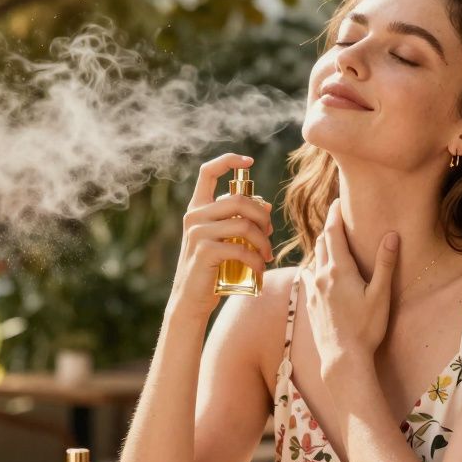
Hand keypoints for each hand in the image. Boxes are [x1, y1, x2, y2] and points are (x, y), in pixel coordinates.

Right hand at [167, 153, 274, 321]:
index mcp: (197, 208)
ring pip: (244, 224)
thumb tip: (266, 205)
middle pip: (238, 199)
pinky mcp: (205, 251)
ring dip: (263, 240)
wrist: (191, 301)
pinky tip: (260, 268)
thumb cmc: (211, 270)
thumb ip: (239, 221)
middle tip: (270, 233)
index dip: (228, 160)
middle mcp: (194, 216)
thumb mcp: (223, 241)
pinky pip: (240, 248)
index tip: (249, 161)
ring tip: (268, 255)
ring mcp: (198, 233)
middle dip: (262, 215)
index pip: (208, 172)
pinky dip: (256, 259)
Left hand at [300, 198, 398, 380]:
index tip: (338, 201)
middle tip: (337, 216)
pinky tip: (319, 271)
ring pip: (314, 259)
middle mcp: (321, 276)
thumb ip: (385, 264)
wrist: (342, 359)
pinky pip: (309, 277)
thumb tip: (391, 235)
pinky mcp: (309, 304)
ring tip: (331, 242)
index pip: (333, 232)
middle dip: (329, 227)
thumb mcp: (381, 295)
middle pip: (321, 242)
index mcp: (339, 270)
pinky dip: (315, 267)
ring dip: (322, 247)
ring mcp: (313, 290)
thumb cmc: (365, 328)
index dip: (335, 214)